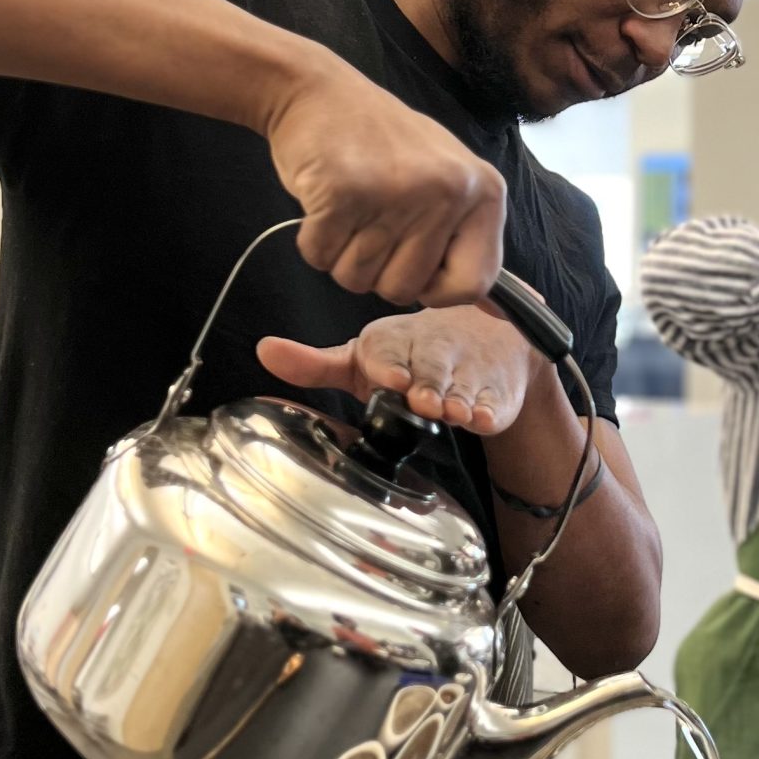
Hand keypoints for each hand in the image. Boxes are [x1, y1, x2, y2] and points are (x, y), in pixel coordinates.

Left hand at [259, 305, 537, 434]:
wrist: (486, 341)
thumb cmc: (411, 357)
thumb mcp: (361, 359)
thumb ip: (314, 364)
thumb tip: (263, 351)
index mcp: (394, 342)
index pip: (389, 351)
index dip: (390, 365)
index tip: (391, 379)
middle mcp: (433, 351)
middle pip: (431, 368)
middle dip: (427, 384)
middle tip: (425, 400)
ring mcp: (467, 372)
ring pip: (463, 386)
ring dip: (458, 399)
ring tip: (455, 410)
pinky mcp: (496, 393)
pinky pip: (494, 402)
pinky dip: (490, 410)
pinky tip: (484, 417)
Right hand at [263, 52, 504, 307]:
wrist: (318, 92)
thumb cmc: (381, 143)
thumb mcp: (445, 180)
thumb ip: (465, 238)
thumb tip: (496, 310)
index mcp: (483, 192)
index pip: (474, 284)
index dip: (436, 289)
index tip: (413, 263)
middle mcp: (447, 191)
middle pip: (405, 290)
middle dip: (376, 271)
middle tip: (369, 220)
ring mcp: (397, 192)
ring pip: (358, 279)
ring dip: (341, 255)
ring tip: (349, 205)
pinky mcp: (343, 193)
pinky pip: (320, 257)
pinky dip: (313, 241)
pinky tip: (323, 200)